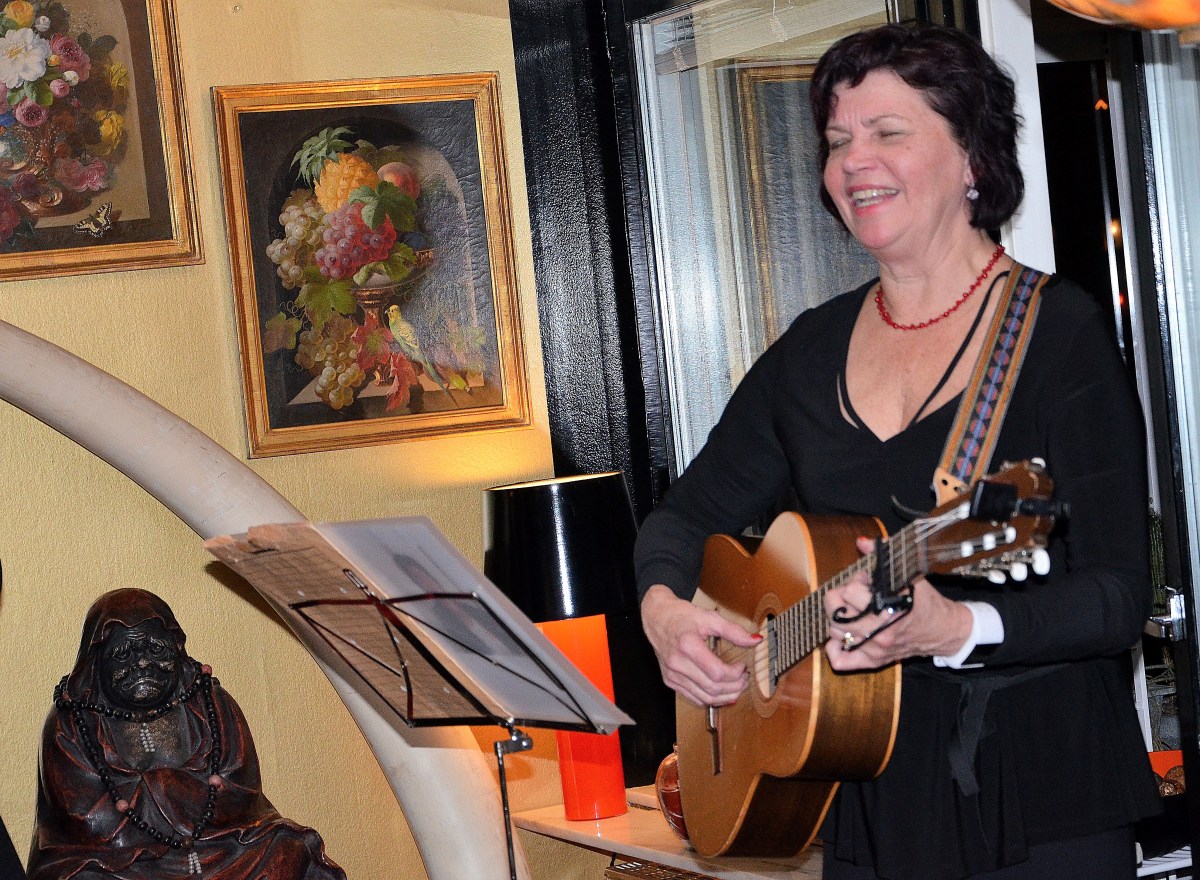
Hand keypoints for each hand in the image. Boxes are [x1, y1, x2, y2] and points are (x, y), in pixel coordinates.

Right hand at [640, 584, 761, 706]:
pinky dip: (711, 699)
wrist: (657, 616)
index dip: (735, 674)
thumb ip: (734, 631)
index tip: (743, 666)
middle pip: (713, 688)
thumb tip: (755, 641)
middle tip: (744, 678)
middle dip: (735, 687)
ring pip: (705, 698)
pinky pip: (694, 698)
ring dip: (725, 697)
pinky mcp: (670, 680)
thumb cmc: (681, 616)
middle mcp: (677, 663)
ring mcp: (672, 675)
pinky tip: (721, 692)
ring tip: (736, 686)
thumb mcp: (710, 618)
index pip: (717, 673)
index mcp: (687, 645)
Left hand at [824, 537, 973, 670]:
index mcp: (889, 611)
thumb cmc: (925, 603)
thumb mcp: (907, 575)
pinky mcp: (874, 662)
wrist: (943, 630)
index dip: (855, 581)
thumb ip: (883, 556)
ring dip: (838, 618)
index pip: (850, 593)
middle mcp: (880, 633)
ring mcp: (875, 650)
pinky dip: (834, 648)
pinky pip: (840, 661)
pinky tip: (842, 635)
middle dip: (839, 598)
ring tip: (852, 611)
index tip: (865, 581)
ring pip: (834, 633)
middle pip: (836, 614)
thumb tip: (862, 542)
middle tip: (851, 594)